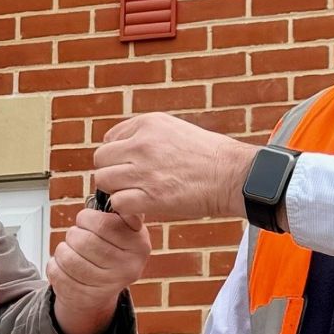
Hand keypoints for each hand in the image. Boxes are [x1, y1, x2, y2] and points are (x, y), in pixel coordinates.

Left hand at [48, 203, 151, 333]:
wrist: (104, 289)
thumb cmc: (112, 249)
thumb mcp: (127, 229)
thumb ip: (123, 211)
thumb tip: (117, 194)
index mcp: (139, 246)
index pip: (104, 224)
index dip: (87, 218)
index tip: (86, 219)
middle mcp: (127, 268)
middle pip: (83, 241)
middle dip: (74, 233)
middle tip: (77, 235)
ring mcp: (105, 286)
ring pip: (68, 257)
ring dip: (63, 249)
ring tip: (71, 250)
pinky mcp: (83, 297)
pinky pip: (57, 273)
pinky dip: (55, 265)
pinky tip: (66, 266)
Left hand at [93, 113, 260, 223]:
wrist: (233, 175)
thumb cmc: (208, 156)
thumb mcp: (175, 129)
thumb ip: (146, 135)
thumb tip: (119, 148)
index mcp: (147, 124)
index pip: (109, 140)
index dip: (117, 157)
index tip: (131, 168)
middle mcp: (142, 144)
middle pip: (101, 160)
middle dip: (111, 173)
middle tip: (129, 184)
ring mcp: (144, 170)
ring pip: (104, 181)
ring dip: (116, 191)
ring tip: (135, 196)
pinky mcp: (150, 196)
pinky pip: (117, 203)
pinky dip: (125, 209)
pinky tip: (140, 209)